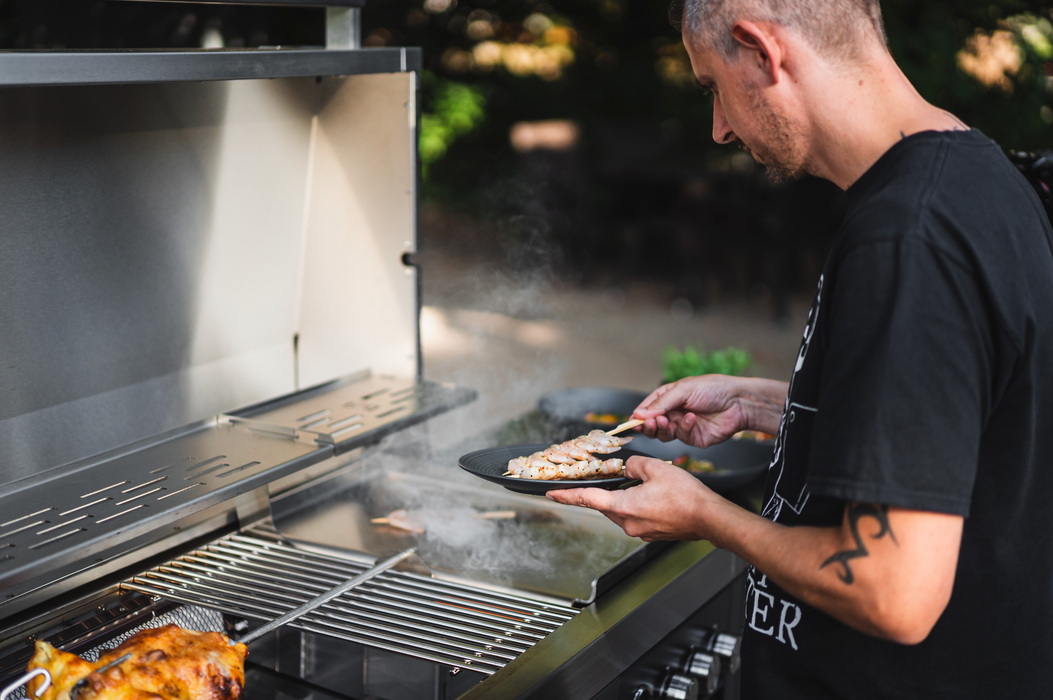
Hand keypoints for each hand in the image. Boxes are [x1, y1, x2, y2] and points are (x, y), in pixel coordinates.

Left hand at [545, 456, 718, 541]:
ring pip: (621, 510)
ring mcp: (640, 531)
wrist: (708, 518)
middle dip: (604, 492)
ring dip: (624, 497)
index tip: (552, 494)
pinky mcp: (651, 533)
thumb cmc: (686, 496)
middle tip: (607, 479)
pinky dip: (637, 505)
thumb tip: (629, 467)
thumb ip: (634, 464)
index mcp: (623, 507)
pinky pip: (636, 516)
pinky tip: (652, 495)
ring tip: (641, 484)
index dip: (567, 496)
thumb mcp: (655, 468)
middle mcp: (628, 523)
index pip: (587, 500)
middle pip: (605, 505)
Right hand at [632, 375, 750, 447]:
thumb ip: (660, 404)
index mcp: (668, 397)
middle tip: (651, 423)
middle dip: (649, 425)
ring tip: (667, 420)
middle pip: (652, 424)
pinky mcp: (693, 438)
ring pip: (664, 434)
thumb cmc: (713, 389)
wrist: (738, 402)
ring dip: (663, 428)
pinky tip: (691, 419)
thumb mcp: (683, 390)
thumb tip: (638, 414)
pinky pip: (681, 437)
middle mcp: (674, 412)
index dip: (640, 415)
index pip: (647, 408)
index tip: (634, 421)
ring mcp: (683, 426)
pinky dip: (684, 428)